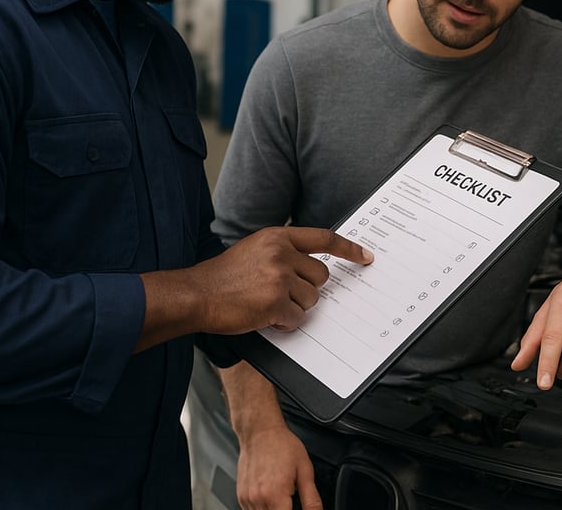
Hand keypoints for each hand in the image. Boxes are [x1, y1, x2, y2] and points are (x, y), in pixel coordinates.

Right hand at [137, 227, 372, 350]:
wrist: (196, 294)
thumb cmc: (223, 277)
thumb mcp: (254, 250)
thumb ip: (281, 252)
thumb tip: (311, 269)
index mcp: (277, 236)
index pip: (323, 238)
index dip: (348, 248)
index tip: (365, 256)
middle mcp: (281, 253)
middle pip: (321, 276)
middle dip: (307, 290)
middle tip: (283, 295)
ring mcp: (279, 277)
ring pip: (310, 300)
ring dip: (293, 308)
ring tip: (267, 304)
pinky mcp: (275, 301)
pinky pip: (296, 319)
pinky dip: (284, 324)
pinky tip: (265, 317)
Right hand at [224, 362, 321, 509]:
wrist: (260, 431)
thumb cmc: (281, 445)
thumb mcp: (305, 470)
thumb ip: (312, 499)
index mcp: (275, 494)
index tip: (296, 507)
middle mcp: (258, 499)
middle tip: (291, 499)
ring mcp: (247, 499)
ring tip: (281, 497)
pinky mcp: (241, 497)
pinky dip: (263, 509)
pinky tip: (270, 496)